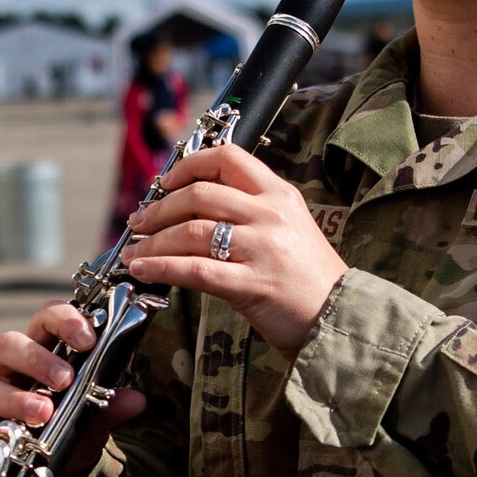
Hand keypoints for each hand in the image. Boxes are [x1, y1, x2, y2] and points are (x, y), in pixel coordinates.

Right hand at [0, 301, 145, 474]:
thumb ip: (110, 406)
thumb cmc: (70, 427)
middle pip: (10, 345)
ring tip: (42, 412)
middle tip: (65, 380)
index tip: (88, 337)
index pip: (46, 320)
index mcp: (41, 351)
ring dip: (16, 398)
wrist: (53, 470)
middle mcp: (10, 369)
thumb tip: (136, 401)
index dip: (65, 321)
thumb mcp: (93, 417)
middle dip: (38, 359)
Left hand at [120, 144, 345, 355]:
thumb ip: (252, 213)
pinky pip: (194, 270)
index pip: (228, 158)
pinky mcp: (252, 284)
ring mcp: (262, 248)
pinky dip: (161, 267)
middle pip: (200, 194)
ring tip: (134, 250)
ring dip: (153, 240)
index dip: (188, 166)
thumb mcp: (290, 230)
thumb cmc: (311, 279)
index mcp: (280, 195)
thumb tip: (195, 210)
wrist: (341, 318)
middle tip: (139, 221)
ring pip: (191, 231)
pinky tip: (143, 269)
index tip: (165, 183)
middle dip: (159, 207)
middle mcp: (271, 215)